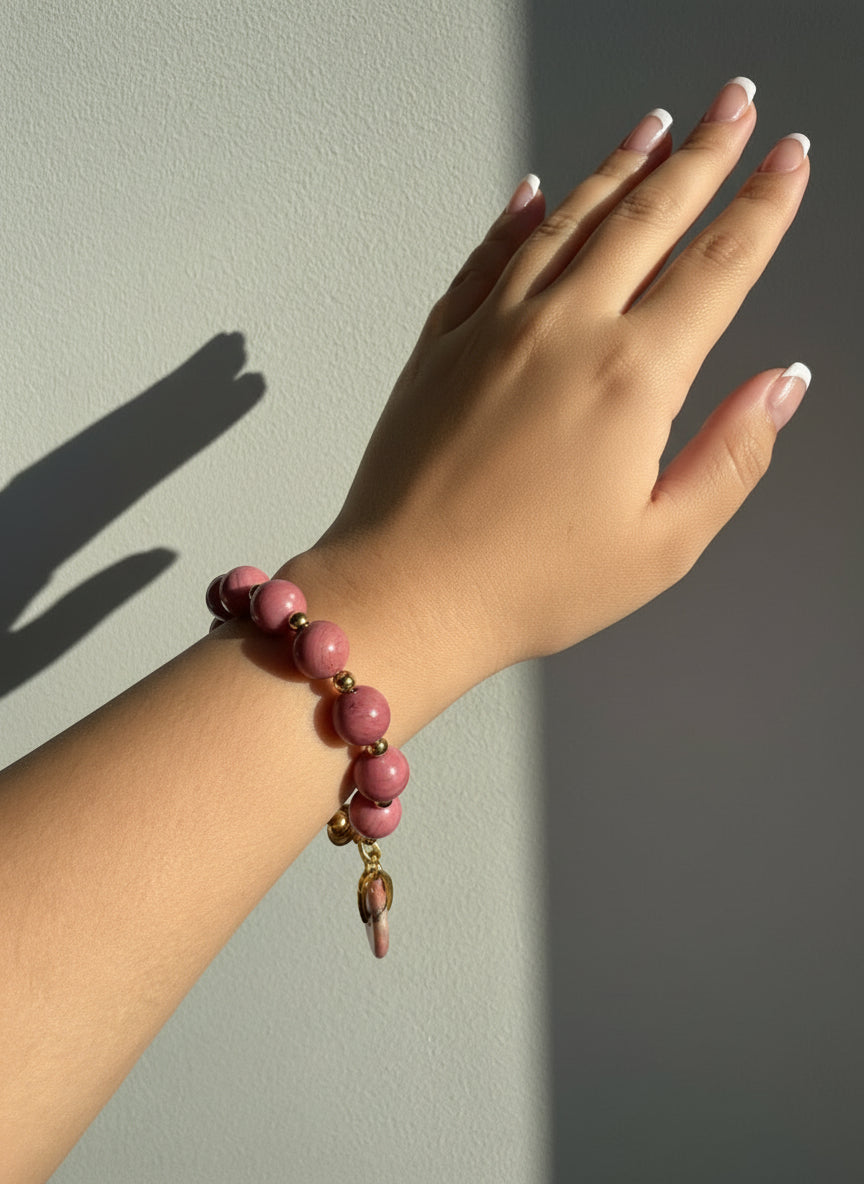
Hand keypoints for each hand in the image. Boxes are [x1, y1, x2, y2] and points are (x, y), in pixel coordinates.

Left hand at [291, 79, 809, 688]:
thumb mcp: (662, 545)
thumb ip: (732, 456)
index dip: (764, 204)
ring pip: (570, 221)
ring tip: (655, 127)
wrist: (403, 592)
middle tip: (735, 105)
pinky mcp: (441, 344)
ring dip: (619, 167)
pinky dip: (517, 220)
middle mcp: (563, 330)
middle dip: (703, 152)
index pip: (718, 264)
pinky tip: (534, 195)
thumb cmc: (526, 583)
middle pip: (649, 216)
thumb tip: (780, 386)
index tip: (789, 160)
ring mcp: (493, 328)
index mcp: (630, 376)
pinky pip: (486, 259)